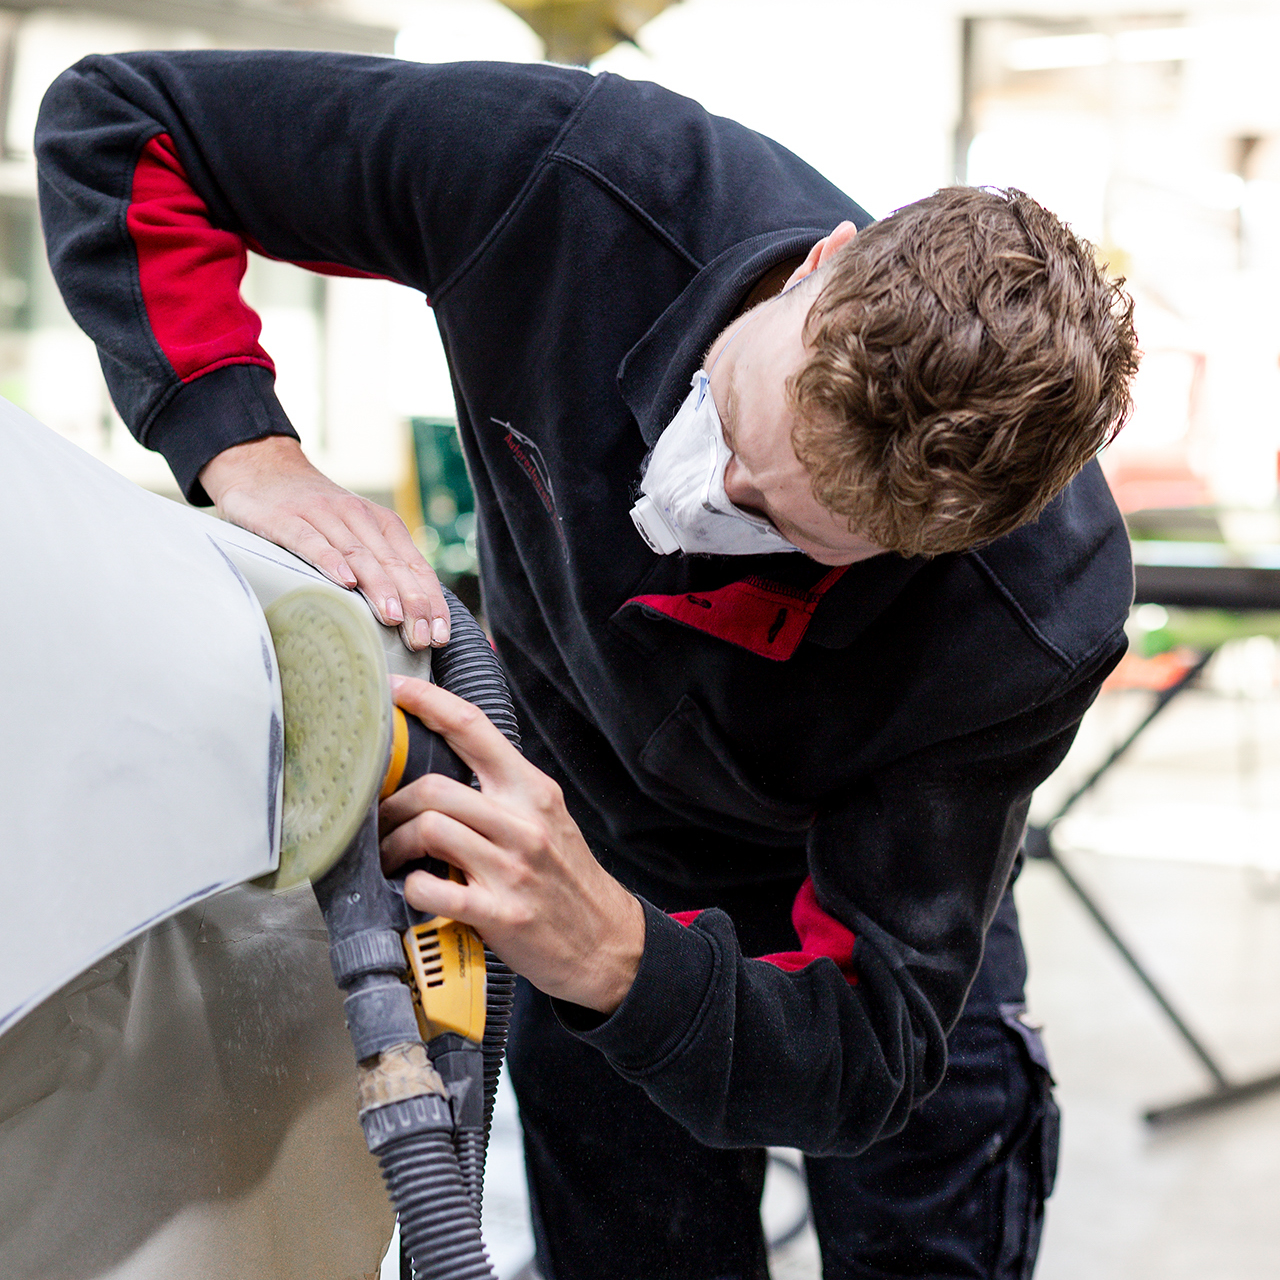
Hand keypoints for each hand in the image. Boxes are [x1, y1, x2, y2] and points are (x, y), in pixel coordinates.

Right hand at [199, 435, 449, 648]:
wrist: (263, 466)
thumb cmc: (315, 510)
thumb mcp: (354, 531)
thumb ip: (379, 563)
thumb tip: (409, 615)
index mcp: (381, 523)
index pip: (415, 566)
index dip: (431, 601)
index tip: (439, 635)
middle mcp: (358, 517)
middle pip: (393, 564)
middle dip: (412, 604)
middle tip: (421, 638)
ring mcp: (323, 515)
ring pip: (359, 554)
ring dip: (379, 587)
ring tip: (393, 617)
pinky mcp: (287, 518)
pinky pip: (312, 541)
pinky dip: (330, 561)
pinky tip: (345, 583)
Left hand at [378, 676, 645, 1013]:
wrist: (607, 941)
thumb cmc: (567, 879)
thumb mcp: (547, 818)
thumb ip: (503, 792)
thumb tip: (443, 769)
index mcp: (532, 790)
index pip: (473, 728)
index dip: (428, 702)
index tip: (395, 690)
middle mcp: (523, 822)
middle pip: (434, 787)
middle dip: (393, 803)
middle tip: (381, 819)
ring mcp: (512, 868)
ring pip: (429, 829)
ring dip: (396, 844)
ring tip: (392, 856)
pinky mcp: (501, 912)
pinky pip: (434, 889)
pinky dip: (413, 888)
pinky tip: (417, 890)